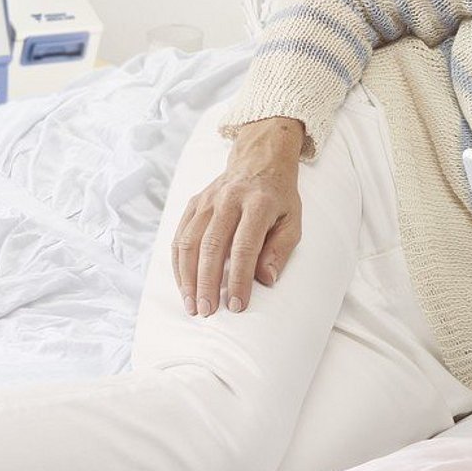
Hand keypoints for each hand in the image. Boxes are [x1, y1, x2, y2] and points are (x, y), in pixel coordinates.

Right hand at [171, 116, 304, 316]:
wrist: (259, 159)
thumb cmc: (279, 197)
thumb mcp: (293, 220)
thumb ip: (280, 249)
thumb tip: (266, 279)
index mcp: (258, 203)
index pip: (245, 247)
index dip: (239, 278)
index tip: (237, 305)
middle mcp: (228, 200)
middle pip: (211, 246)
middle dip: (207, 283)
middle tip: (207, 311)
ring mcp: (207, 200)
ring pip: (188, 242)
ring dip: (187, 277)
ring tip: (192, 305)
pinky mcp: (193, 203)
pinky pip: (179, 236)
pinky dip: (178, 264)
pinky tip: (184, 285)